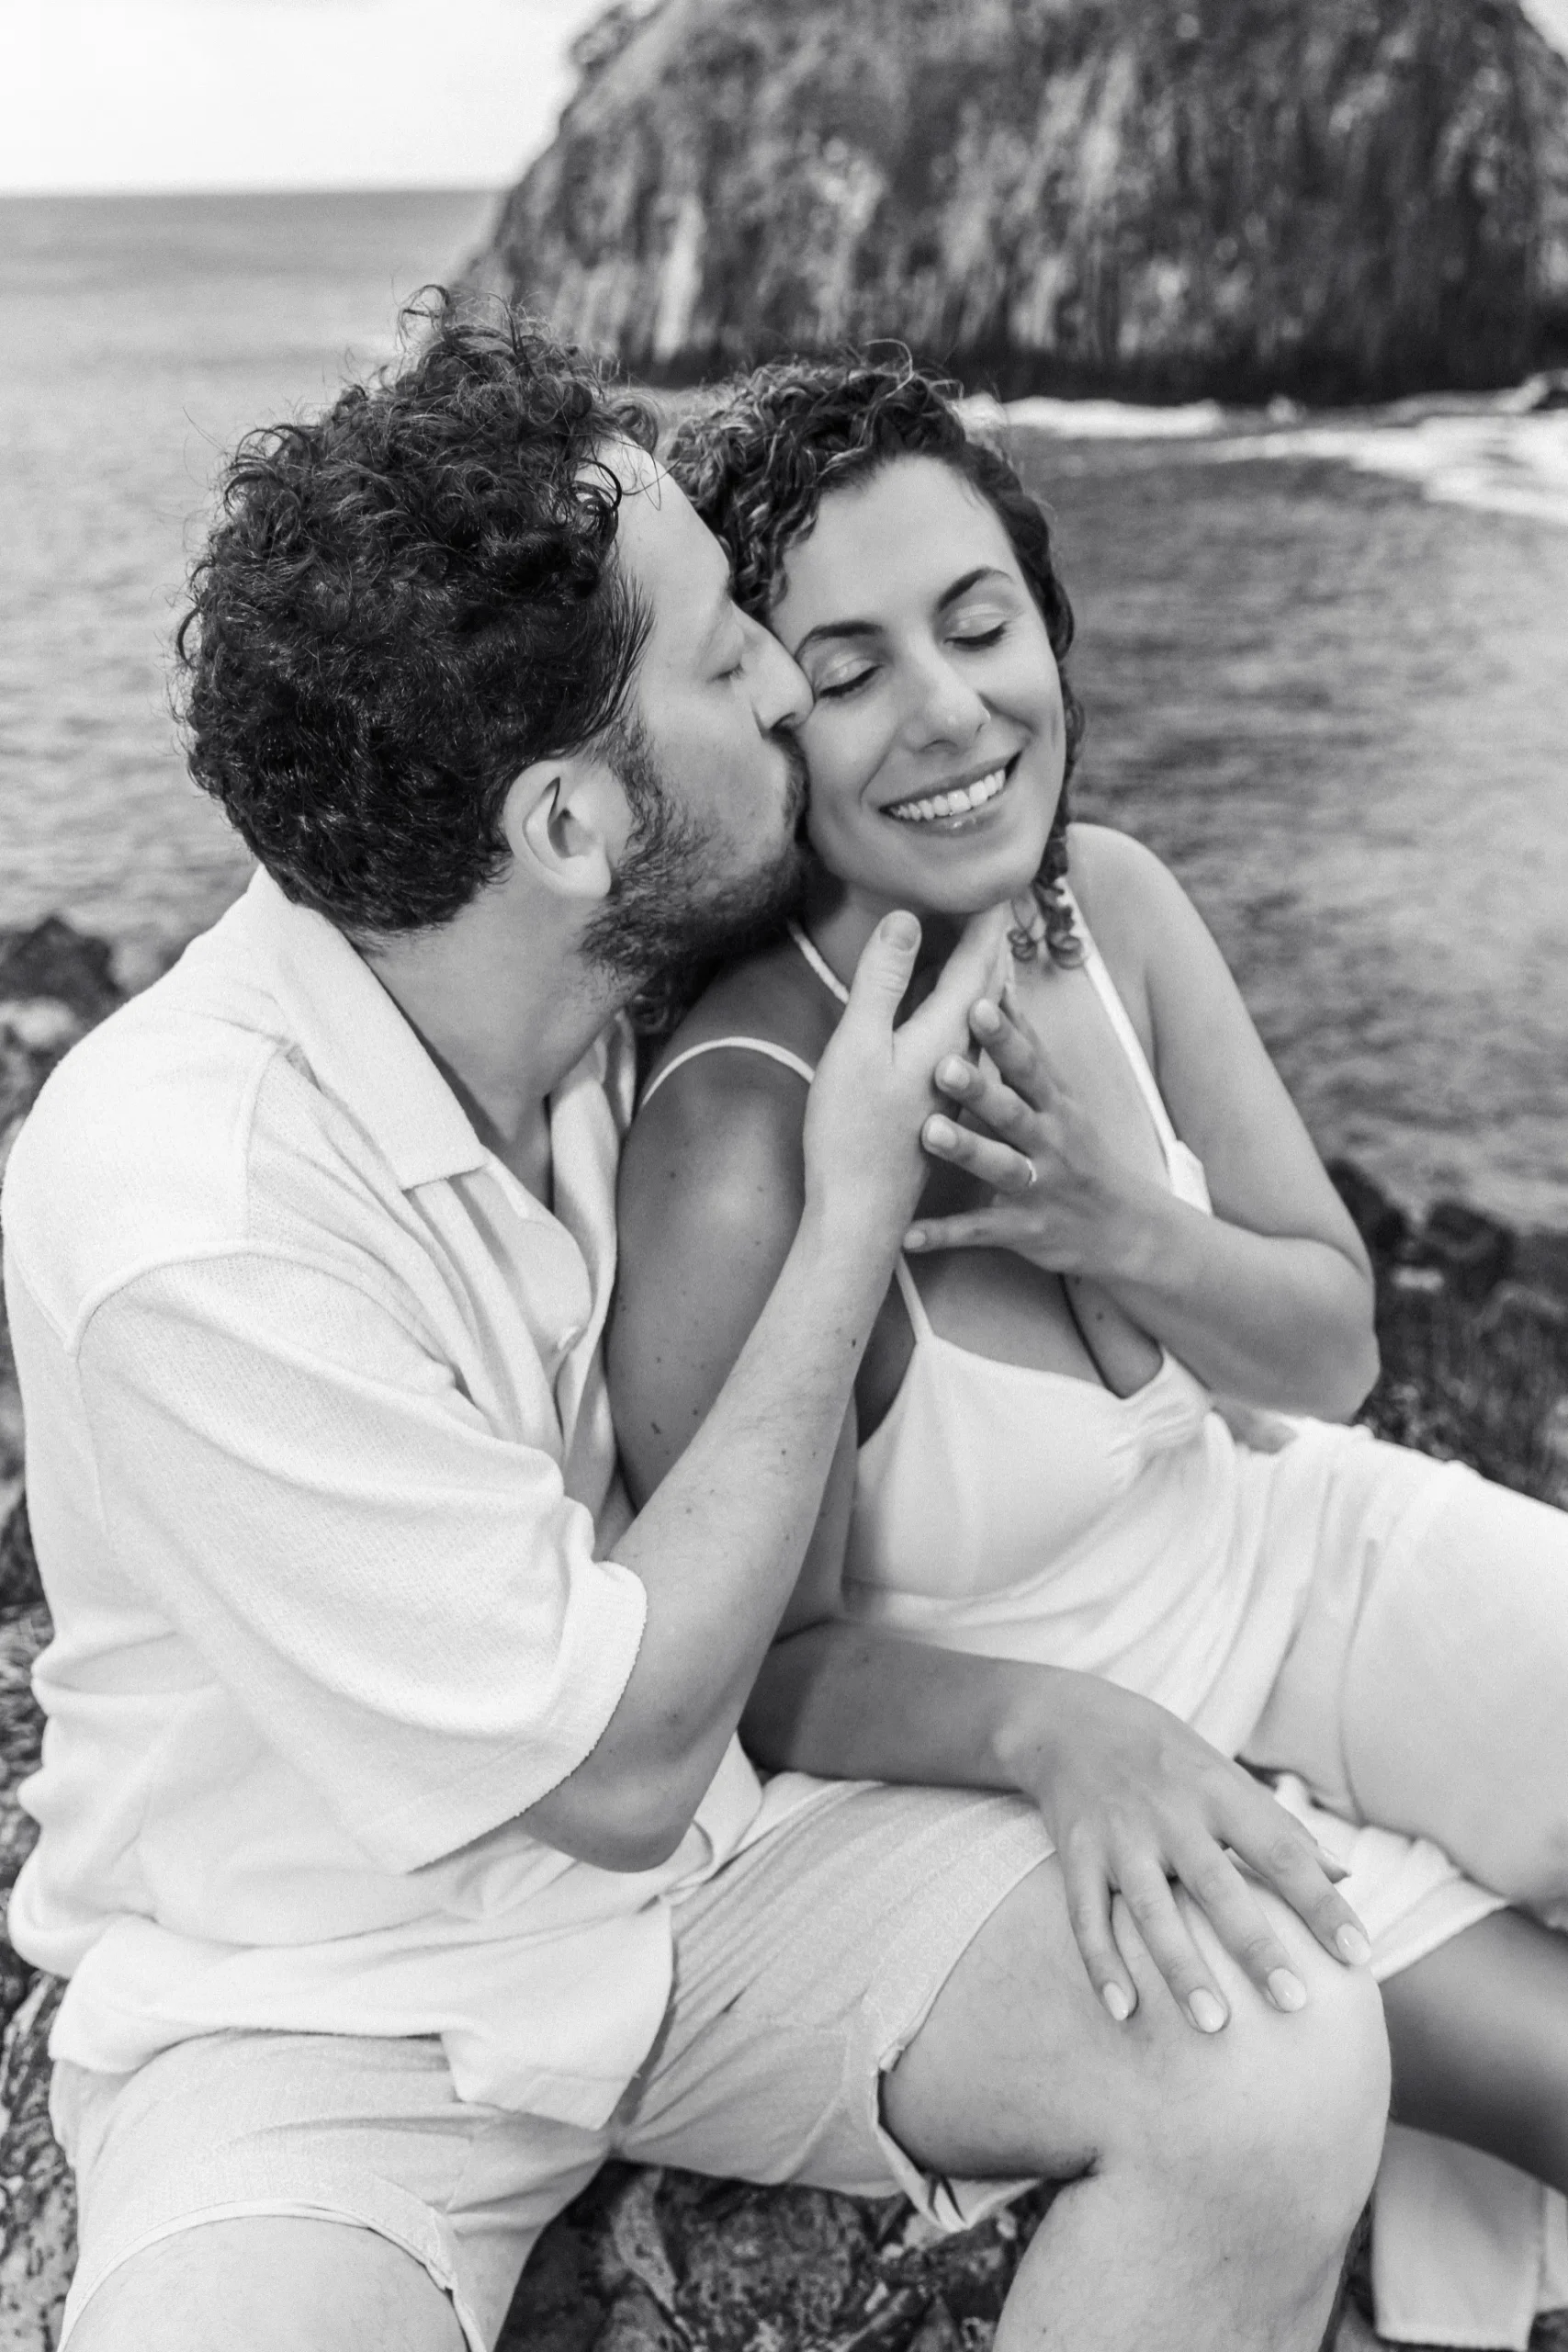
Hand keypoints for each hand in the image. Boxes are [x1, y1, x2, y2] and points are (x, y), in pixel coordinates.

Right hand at [803, 906, 1010, 1246]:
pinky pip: (967, 1050)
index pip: (978, 960)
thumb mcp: (858, 1047)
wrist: (862, 1215)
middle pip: (988, 989)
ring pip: (981, 1024)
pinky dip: (969, 1022)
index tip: (1002, 878)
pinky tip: (961, 1028)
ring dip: (986, 983)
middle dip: (994, 944)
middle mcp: (963, 1058)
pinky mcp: (940, 1110)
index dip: (988, 917)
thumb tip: (907, 918)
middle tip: (1006, 905)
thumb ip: (882, 982)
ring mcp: (953, 1088)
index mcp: (947, 1033)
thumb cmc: (853, 1132)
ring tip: (993, 955)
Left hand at [907, 985, 1150, 1278]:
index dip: (1005, 1037)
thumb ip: (1029, 1048)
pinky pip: (980, 1231)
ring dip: (965, 1149)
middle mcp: (1049, 1142)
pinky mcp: (1024, 1229)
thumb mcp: (1063, 1099)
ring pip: (999, 1167)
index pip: (1029, 1066)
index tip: (977, 1006)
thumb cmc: (1079, 1151)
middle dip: (981, 1089)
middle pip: (1013, 1111)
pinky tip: (907, 1235)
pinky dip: (945, 1234)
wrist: (1123, 1229)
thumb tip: (1001, 986)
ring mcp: (1037, 1187)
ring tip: (927, 1132)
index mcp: (1054, 1106)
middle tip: (943, 1065)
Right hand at [1002, 1670, 1370, 2029]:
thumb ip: (1281, 1826)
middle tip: (1293, 2004)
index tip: (1359, 1955)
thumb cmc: (1168, 1759)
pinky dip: (1101, 1964)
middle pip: (1218, 1886)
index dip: (1321, 1903)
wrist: (1072, 1721)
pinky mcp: (1076, 1853)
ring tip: (1212, 2025)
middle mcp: (1170, 1814)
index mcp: (1218, 1793)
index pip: (1280, 1852)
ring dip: (1180, 1968)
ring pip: (1152, 1910)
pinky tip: (1123, 2013)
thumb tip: (1346, 1875)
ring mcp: (1118, 1835)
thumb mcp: (1225, 1776)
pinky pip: (1086, 1916)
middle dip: (1254, 1946)